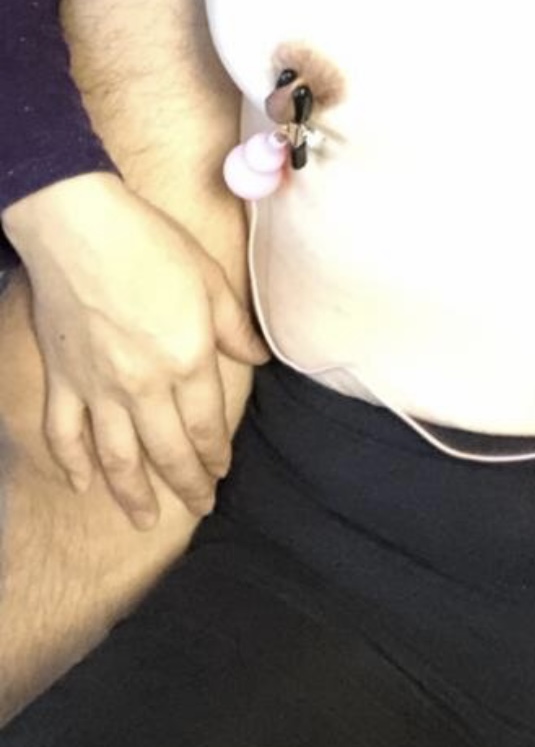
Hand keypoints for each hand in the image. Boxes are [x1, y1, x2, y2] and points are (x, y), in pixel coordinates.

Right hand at [4, 172, 268, 528]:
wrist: (78, 226)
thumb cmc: (149, 244)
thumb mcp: (210, 279)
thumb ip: (235, 327)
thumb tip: (259, 357)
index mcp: (188, 360)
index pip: (207, 426)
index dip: (216, 456)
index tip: (222, 473)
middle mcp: (144, 385)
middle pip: (169, 451)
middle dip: (187, 485)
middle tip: (199, 507)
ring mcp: (98, 388)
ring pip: (117, 458)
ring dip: (133, 495)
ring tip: (145, 520)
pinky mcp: (63, 379)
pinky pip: (65, 435)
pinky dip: (72, 465)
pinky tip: (83, 486)